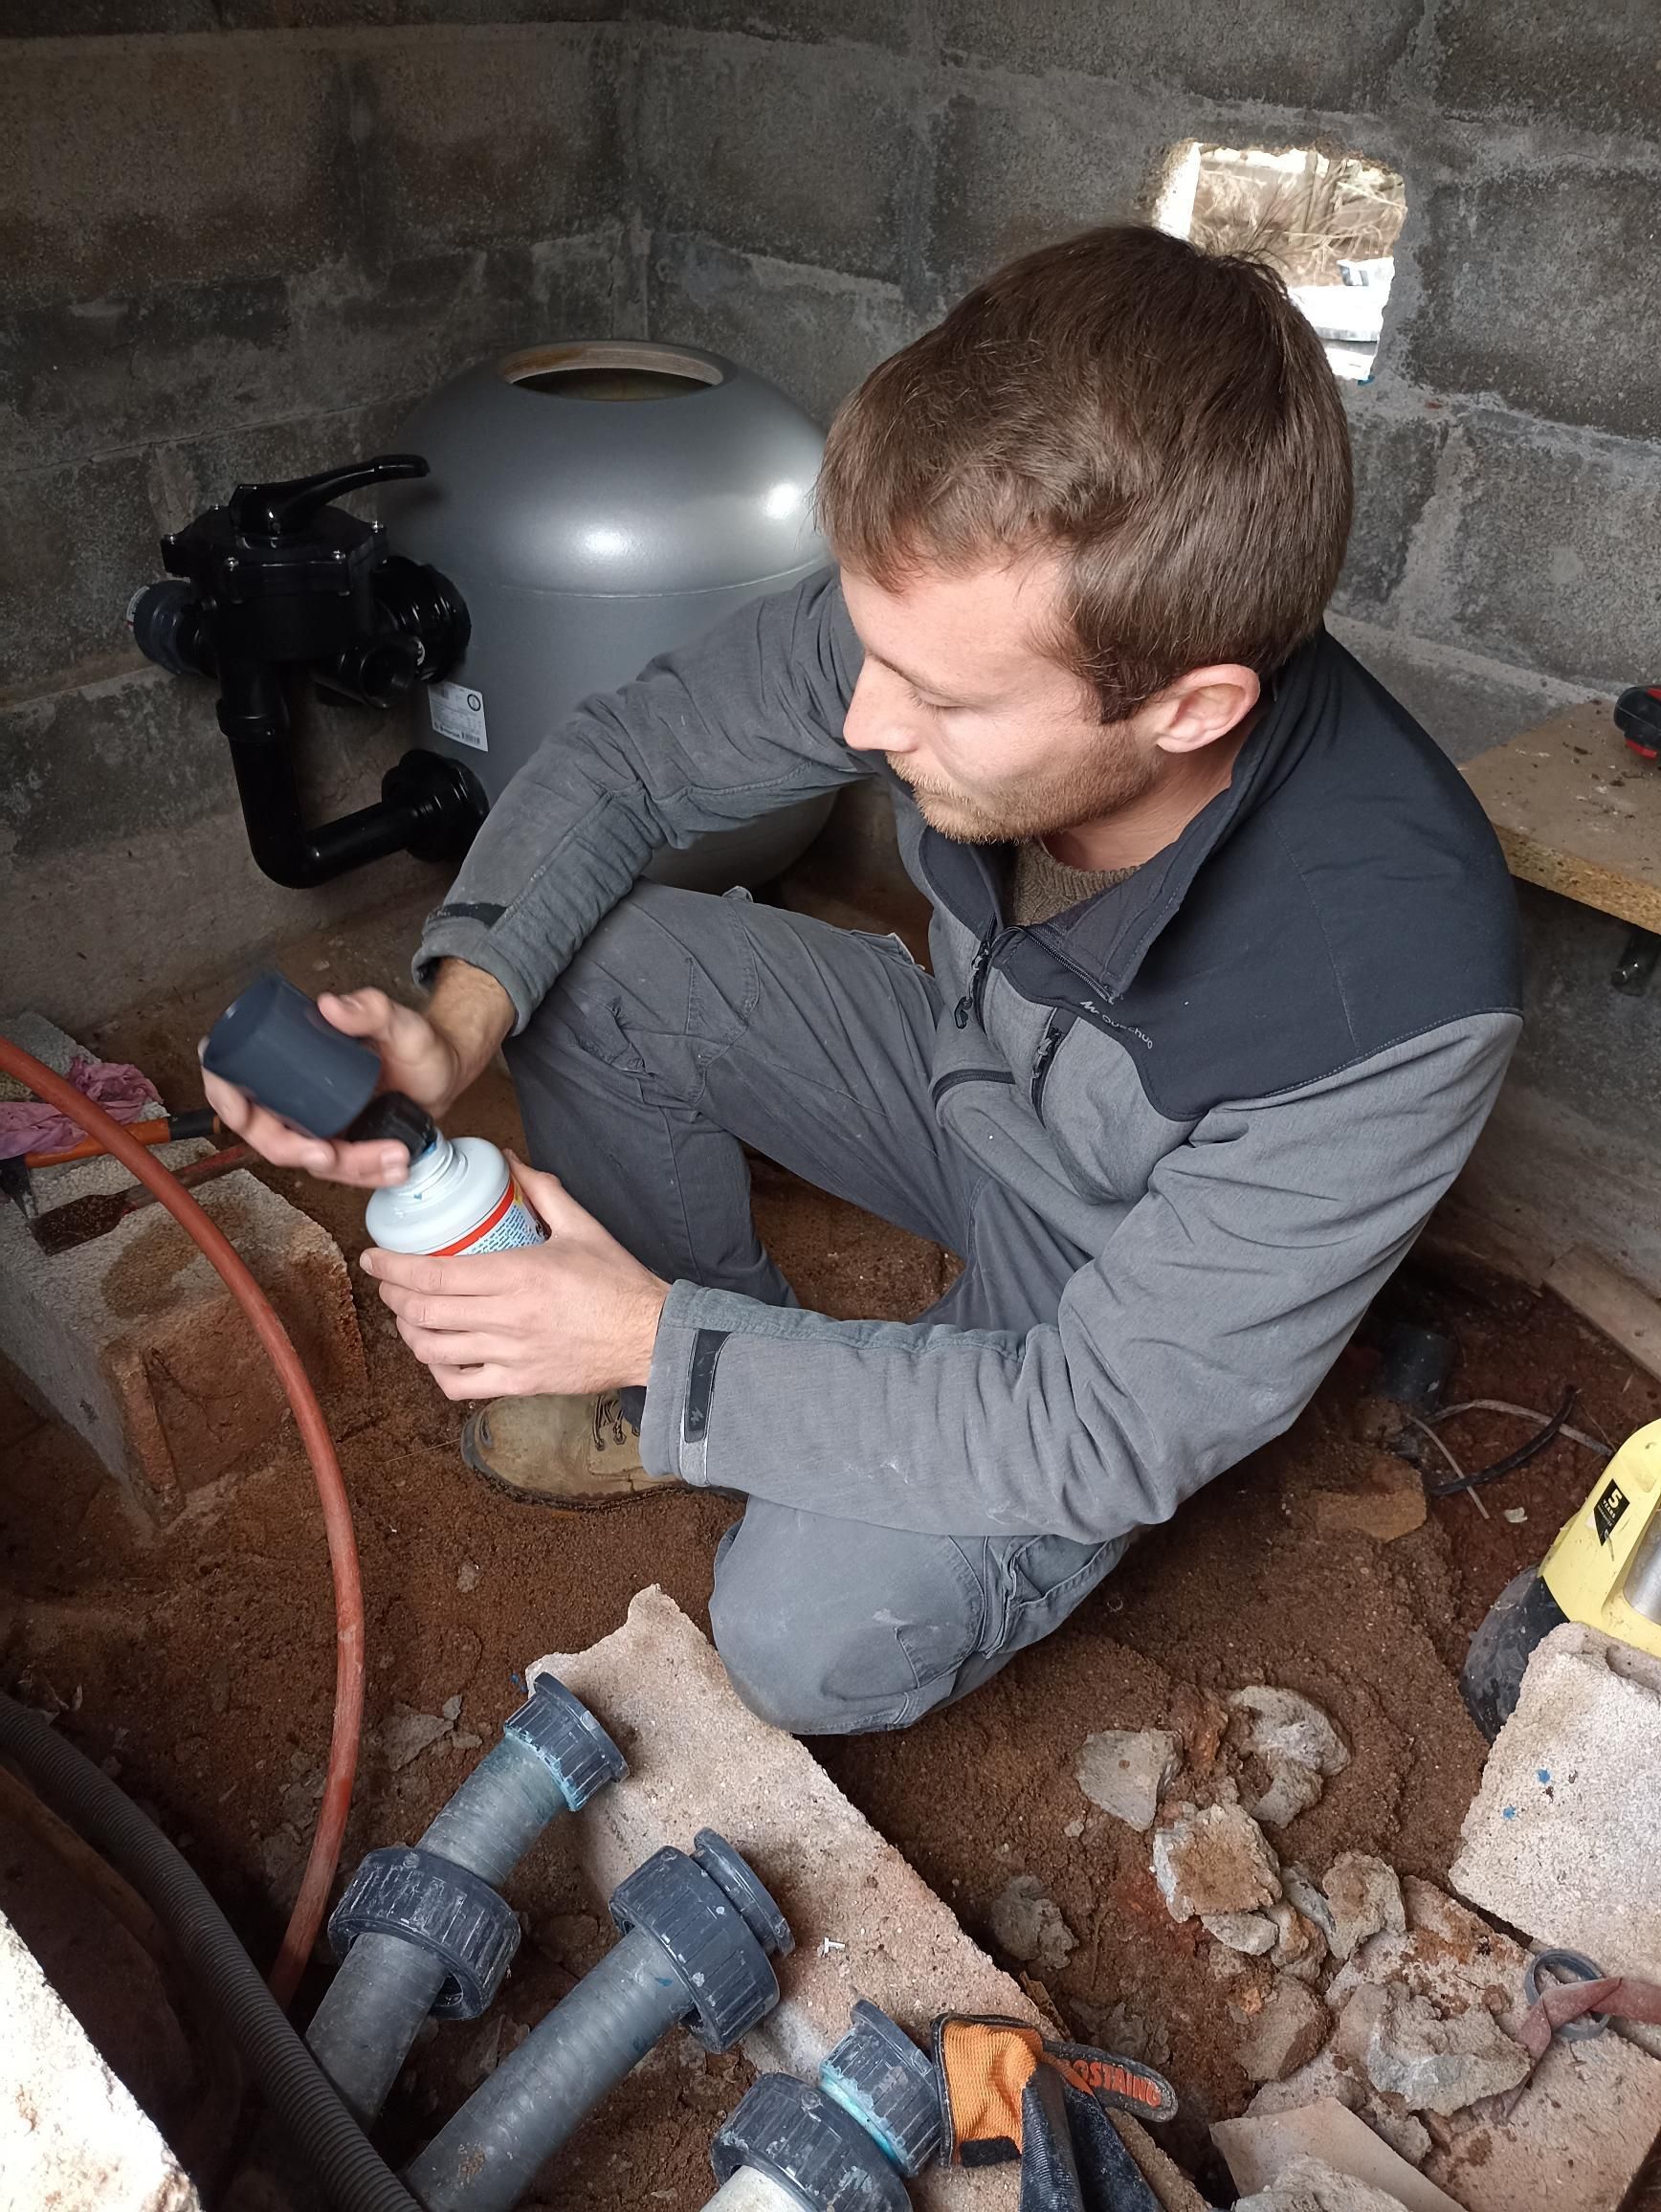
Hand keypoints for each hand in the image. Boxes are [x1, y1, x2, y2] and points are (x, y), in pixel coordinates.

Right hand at [200, 987, 466, 1187]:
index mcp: (287, 1059)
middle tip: (329, 1153)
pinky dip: (368, 1174)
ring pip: (311, 1159)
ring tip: (393, 1155)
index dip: (223, 1098)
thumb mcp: (397, 1020)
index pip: (232, 1079)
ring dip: (350, 1166)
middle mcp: (294, 1096)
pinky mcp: (341, 1145)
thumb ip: (369, 1008)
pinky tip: (396, 1167)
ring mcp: (316, 1124)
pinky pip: (342, 1170)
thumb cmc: (413, 1041)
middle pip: (268, 1134)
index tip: (242, 1113)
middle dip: (295, 1150)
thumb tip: (329, 1005)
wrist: (445, 1071)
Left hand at [361, 1156, 669, 1399]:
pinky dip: (437, 1370)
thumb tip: (510, 1162)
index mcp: (519, 1274)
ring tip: (404, 1315)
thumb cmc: (618, 1283)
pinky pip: (460, 1384)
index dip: (394, 1267)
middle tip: (385, 1282)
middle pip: (424, 1311)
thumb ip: (542, 1191)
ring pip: (434, 1349)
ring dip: (408, 1331)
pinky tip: (436, 1354)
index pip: (435, 1274)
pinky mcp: (519, 1382)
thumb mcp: (583, 1227)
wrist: (651, 1336)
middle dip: (392, 1295)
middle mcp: (508, 1317)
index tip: (373, 1257)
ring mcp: (511, 1354)